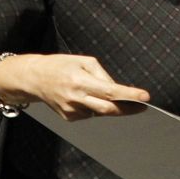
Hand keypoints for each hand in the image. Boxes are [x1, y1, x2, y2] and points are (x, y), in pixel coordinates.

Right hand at [6, 53, 149, 119]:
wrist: (35, 78)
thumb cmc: (61, 65)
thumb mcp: (83, 61)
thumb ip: (102, 75)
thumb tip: (117, 89)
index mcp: (80, 81)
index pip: (110, 91)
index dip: (129, 95)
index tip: (145, 98)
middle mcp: (76, 98)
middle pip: (108, 109)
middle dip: (127, 108)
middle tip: (141, 105)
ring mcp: (71, 111)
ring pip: (99, 111)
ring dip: (107, 104)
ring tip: (95, 91)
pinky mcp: (69, 118)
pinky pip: (89, 113)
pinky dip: (93, 106)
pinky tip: (83, 97)